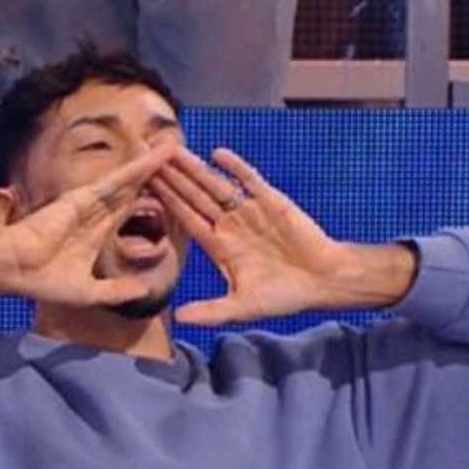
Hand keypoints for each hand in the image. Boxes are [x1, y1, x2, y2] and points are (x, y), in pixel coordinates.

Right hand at [0, 142, 177, 306]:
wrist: (17, 270)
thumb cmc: (44, 281)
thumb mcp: (89, 292)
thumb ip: (117, 291)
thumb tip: (144, 291)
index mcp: (97, 234)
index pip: (130, 212)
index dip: (152, 201)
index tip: (172, 191)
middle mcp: (96, 214)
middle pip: (133, 190)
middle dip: (155, 176)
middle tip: (181, 159)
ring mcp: (91, 203)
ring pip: (128, 181)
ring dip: (151, 164)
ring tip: (174, 147)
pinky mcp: (84, 196)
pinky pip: (116, 180)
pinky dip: (137, 167)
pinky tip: (156, 156)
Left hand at [149, 147, 354, 324]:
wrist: (323, 280)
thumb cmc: (284, 296)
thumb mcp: (242, 307)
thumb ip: (210, 311)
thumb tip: (178, 318)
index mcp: (221, 247)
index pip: (187, 220)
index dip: (167, 205)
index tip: (144, 189)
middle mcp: (231, 225)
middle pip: (195, 197)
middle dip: (173, 180)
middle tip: (149, 160)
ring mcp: (250, 211)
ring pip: (216, 185)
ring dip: (195, 169)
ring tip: (173, 151)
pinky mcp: (271, 200)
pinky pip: (249, 180)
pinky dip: (234, 167)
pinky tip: (216, 154)